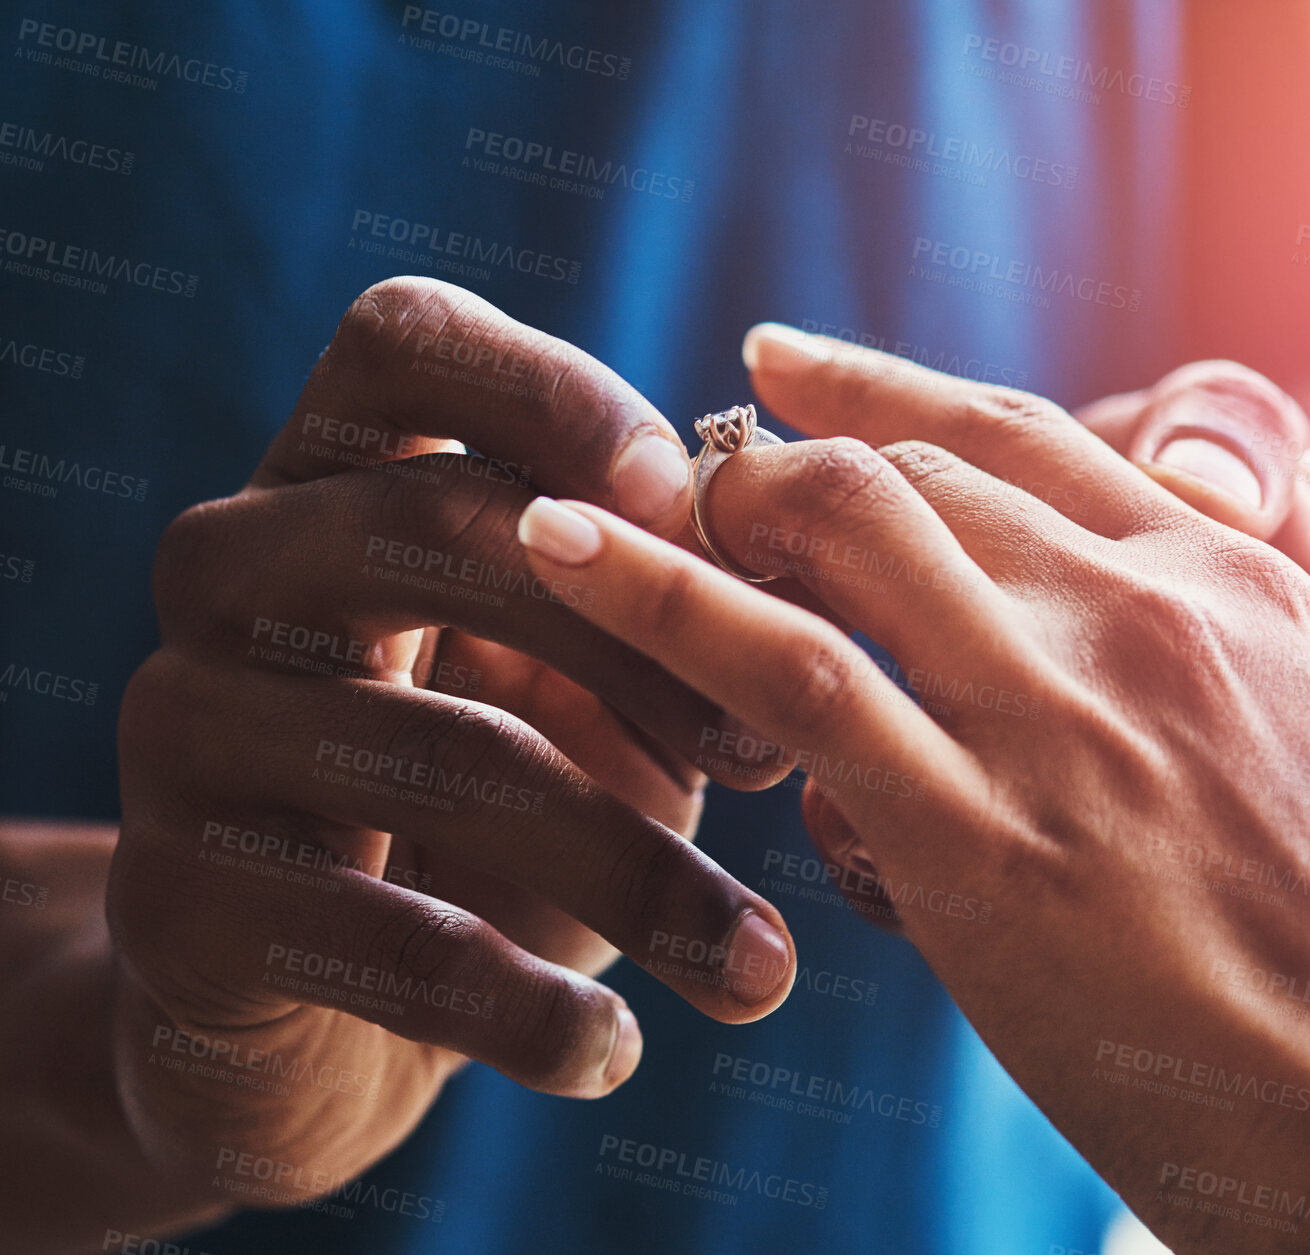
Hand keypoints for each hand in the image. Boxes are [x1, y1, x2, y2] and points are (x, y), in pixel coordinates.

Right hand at [108, 278, 794, 1204]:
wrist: (318, 1002)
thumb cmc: (492, 807)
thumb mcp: (581, 691)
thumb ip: (664, 616)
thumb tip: (807, 602)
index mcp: (335, 481)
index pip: (406, 341)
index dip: (552, 392)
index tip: (683, 495)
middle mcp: (234, 569)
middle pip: (436, 523)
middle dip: (642, 642)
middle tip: (774, 757)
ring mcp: (183, 724)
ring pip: (438, 750)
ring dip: (633, 869)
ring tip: (757, 965)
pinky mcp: (175, 894)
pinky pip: (374, 935)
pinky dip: (522, 1004)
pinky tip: (610, 1051)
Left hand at [514, 327, 1309, 1252]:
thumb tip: (1252, 508)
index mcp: (1232, 585)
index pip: (1017, 436)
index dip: (884, 389)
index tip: (791, 367)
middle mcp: (1141, 617)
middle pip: (910, 469)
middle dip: (779, 451)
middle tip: (691, 467)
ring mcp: (1058, 722)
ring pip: (840, 529)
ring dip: (710, 494)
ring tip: (607, 500)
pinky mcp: (982, 846)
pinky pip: (788, 677)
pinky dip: (660, 598)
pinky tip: (565, 558)